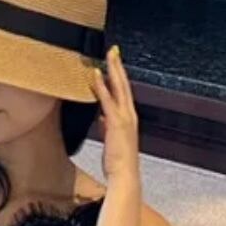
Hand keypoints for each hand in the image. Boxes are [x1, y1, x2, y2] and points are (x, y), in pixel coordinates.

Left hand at [90, 46, 139, 185]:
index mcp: (128, 118)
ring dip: (113, 70)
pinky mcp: (116, 123)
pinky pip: (108, 100)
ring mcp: (124, 117)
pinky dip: (102, 86)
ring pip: (119, 88)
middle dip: (118, 66)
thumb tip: (102, 117)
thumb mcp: (111, 140)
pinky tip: (96, 75)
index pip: (123, 93)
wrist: (125, 175)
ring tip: (108, 55)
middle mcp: (129, 114)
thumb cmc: (118, 162)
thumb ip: (107, 125)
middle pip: (124, 85)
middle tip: (113, 50)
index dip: (119, 77)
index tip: (114, 64)